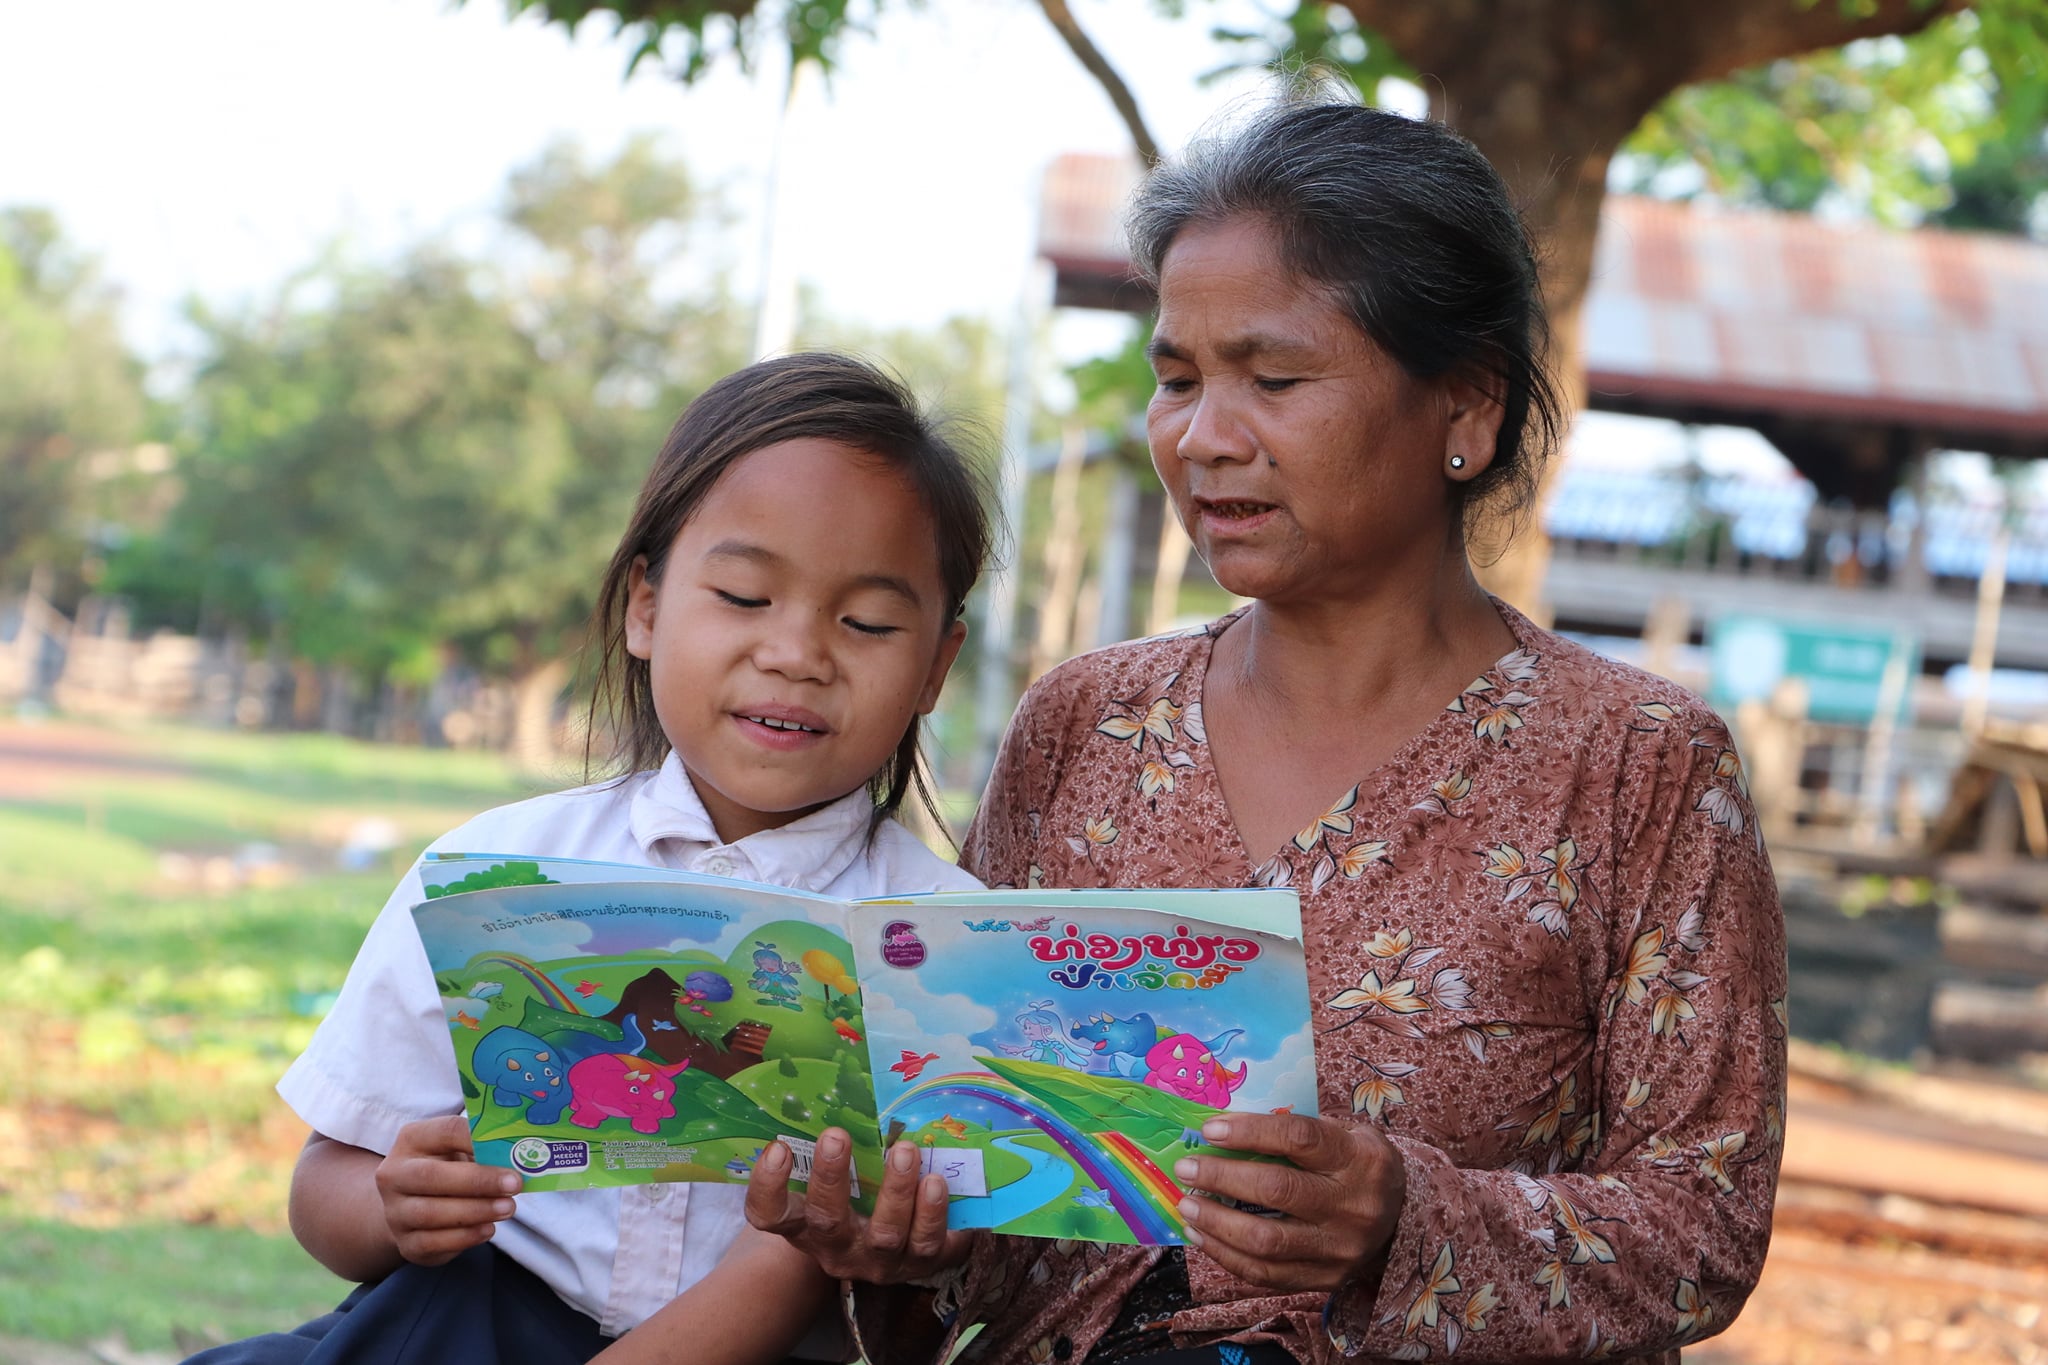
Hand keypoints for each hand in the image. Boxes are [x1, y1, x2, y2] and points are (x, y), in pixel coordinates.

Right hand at [374, 1114, 520, 1265]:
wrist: (412, 1206)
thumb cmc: (447, 1169)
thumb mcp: (459, 1150)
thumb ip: (483, 1149)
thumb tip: (520, 1154)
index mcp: (412, 1140)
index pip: (445, 1132)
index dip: (476, 1139)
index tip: (509, 1148)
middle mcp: (394, 1175)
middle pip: (430, 1176)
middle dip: (478, 1180)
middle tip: (515, 1184)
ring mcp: (395, 1212)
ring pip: (430, 1213)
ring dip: (475, 1211)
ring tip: (508, 1208)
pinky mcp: (405, 1243)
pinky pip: (432, 1243)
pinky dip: (464, 1237)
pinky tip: (488, 1229)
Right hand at [745, 1129, 971, 1283]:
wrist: (905, 1251)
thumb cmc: (861, 1198)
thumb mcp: (840, 1177)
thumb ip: (835, 1147)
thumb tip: (844, 1082)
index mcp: (804, 1224)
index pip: (769, 1214)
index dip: (768, 1186)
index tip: (778, 1148)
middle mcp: (835, 1248)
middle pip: (826, 1220)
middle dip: (831, 1178)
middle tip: (837, 1136)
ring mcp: (877, 1261)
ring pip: (884, 1235)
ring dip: (895, 1191)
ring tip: (906, 1150)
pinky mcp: (918, 1265)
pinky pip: (926, 1244)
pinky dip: (932, 1213)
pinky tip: (935, 1182)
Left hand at [1171, 1111, 1404, 1293]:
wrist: (1404, 1218)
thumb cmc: (1358, 1164)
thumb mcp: (1345, 1134)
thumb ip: (1297, 1131)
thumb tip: (1225, 1128)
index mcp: (1358, 1158)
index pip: (1299, 1138)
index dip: (1250, 1132)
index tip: (1210, 1130)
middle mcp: (1353, 1205)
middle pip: (1277, 1191)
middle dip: (1222, 1178)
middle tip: (1186, 1169)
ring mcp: (1340, 1249)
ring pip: (1267, 1242)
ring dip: (1216, 1223)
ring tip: (1186, 1205)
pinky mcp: (1326, 1280)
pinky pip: (1267, 1274)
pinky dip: (1227, 1256)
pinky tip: (1203, 1237)